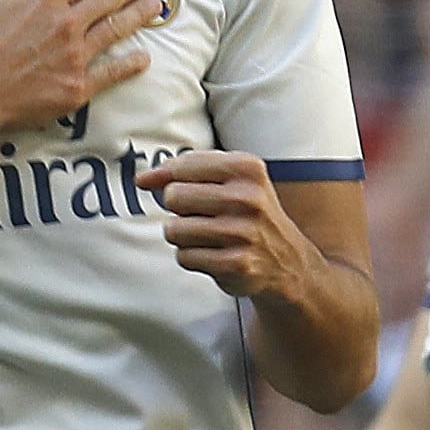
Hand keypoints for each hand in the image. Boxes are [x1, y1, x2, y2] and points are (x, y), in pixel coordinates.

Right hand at [0, 0, 159, 130]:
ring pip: (115, 30)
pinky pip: (110, 73)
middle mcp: (66, 24)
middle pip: (108, 0)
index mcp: (46, 0)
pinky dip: (130, 65)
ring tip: (156, 6)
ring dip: (138, 16)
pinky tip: (144, 58)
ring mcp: (74, 56)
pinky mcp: (76, 87)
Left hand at [136, 150, 315, 300]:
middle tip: (203, 216)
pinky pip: (184, 256)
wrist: (287, 261)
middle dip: (180, 209)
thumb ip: (184, 172)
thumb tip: (142, 180)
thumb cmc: (248, 214)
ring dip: (183, 236)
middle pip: (173, 197)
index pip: (183, 165)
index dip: (170, 179)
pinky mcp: (235, 263)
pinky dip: (193, 257)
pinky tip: (215, 254)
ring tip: (208, 236)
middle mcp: (247, 198)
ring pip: (174, 230)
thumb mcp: (230, 180)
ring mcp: (242, 232)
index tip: (175, 188)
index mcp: (246, 169)